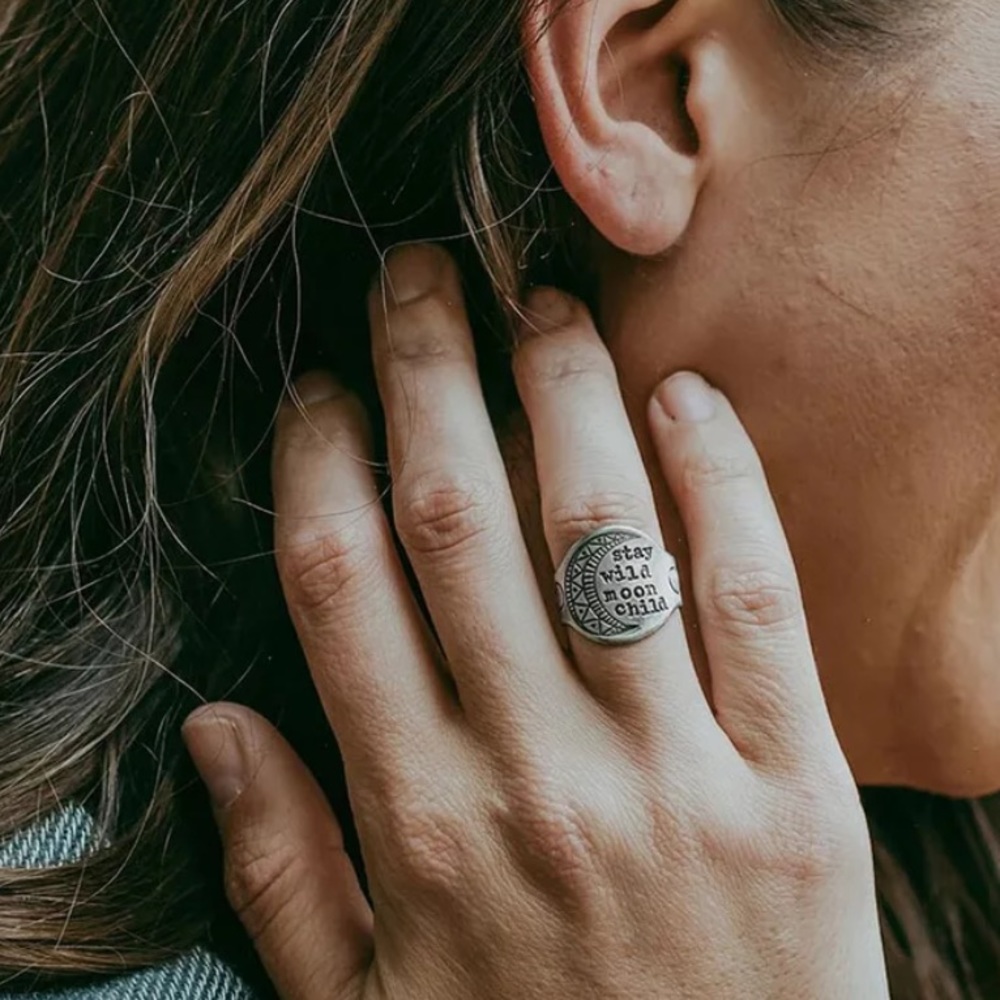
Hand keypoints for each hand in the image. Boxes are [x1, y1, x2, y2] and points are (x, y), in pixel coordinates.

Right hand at [183, 244, 888, 999]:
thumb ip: (282, 870)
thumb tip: (215, 725)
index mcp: (423, 828)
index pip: (343, 584)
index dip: (321, 462)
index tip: (320, 391)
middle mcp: (537, 781)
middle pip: (460, 522)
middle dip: (428, 373)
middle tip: (418, 276)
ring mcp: (673, 780)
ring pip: (604, 534)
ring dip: (566, 395)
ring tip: (541, 301)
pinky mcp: (796, 794)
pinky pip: (756, 599)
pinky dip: (723, 483)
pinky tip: (686, 397)